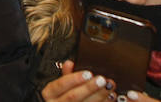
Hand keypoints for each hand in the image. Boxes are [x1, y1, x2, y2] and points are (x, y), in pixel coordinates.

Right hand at [40, 61, 158, 101]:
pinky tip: (111, 97)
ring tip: (110, 87)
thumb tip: (69, 63)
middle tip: (102, 80)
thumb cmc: (60, 98)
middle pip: (73, 96)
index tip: (88, 73)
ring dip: (100, 96)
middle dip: (89, 88)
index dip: (74, 79)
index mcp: (49, 94)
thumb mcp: (58, 87)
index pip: (59, 85)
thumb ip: (65, 75)